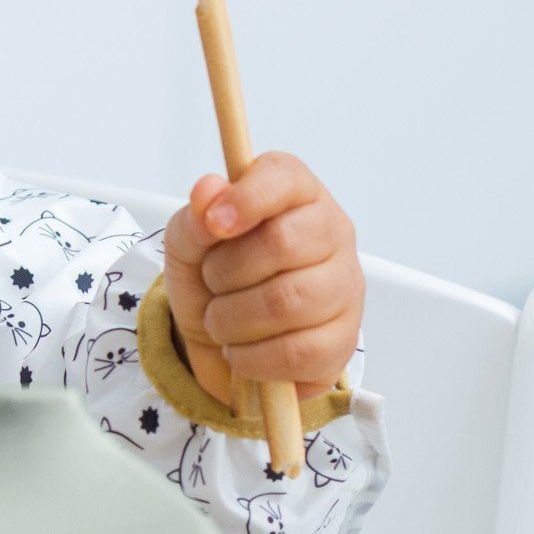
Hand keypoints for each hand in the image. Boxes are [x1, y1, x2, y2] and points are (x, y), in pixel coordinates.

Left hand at [161, 152, 361, 409]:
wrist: (222, 340)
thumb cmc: (214, 277)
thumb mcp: (188, 244)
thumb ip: (194, 218)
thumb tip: (208, 191)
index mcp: (296, 193)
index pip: (284, 177)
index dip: (246, 199)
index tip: (214, 226)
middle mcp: (332, 232)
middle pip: (283, 242)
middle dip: (226, 272)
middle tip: (213, 284)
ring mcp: (345, 286)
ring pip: (288, 302)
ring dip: (233, 319)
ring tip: (221, 321)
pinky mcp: (344, 339)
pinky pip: (297, 351)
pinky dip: (252, 357)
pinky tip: (241, 350)